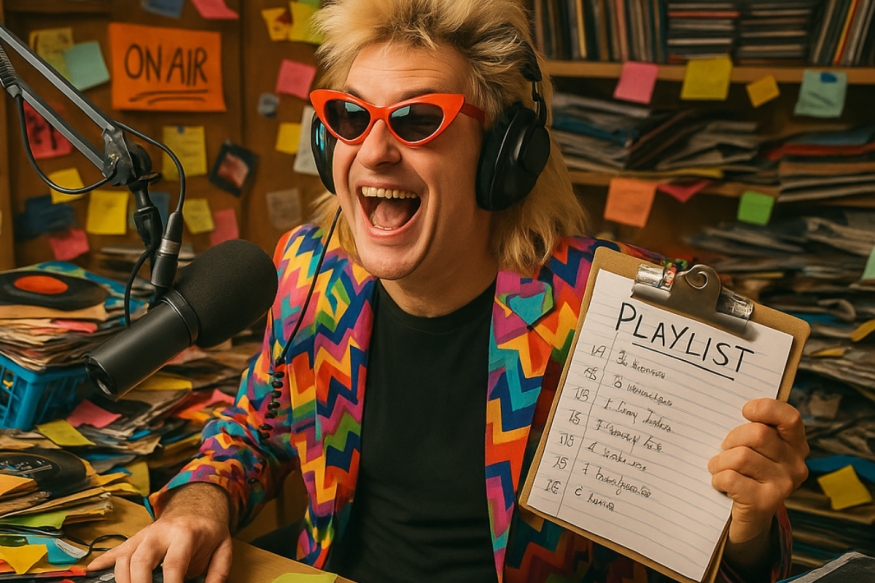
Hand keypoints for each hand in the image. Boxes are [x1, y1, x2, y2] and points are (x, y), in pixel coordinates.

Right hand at [87, 484, 233, 582]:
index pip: (174, 564)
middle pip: (141, 559)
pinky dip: (102, 563)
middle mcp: (160, 533)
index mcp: (185, 534)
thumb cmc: (210, 531)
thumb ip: (218, 573)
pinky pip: (115, 551)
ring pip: (124, 557)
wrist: (198, 505)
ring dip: (121, 580)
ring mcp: (145, 535)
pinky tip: (91, 572)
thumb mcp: (223, 548)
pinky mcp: (135, 539)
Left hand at [708, 398, 808, 544]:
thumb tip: (722, 407)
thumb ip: (751, 430)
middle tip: (724, 448)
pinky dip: (718, 478)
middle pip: (758, 434)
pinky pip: (731, 478)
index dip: (766, 408)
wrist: (749, 519)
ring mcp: (784, 485)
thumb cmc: (746, 473)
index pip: (790, 417)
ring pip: (741, 456)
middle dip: (731, 439)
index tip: (745, 411)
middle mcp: (796, 464)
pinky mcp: (766, 503)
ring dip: (720, 461)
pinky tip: (720, 483)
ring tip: (718, 467)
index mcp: (795, 444)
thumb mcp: (755, 449)